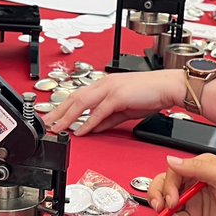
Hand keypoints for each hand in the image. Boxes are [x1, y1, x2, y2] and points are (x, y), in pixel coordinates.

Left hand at [45, 69, 183, 135]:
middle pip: (74, 98)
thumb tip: (93, 128)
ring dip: (67, 117)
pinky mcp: (118, 96)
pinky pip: (98, 112)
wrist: (168, 87)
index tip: (53, 118)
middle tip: (46, 123)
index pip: (78, 96)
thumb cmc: (151, 94)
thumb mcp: (124, 109)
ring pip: (82, 103)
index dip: (63, 107)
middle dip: (58, 111)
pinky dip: (88, 122)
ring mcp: (110, 89)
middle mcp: (104, 84)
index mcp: (105, 85)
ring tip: (57, 128)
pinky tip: (80, 131)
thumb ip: (107, 119)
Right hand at [149, 153, 215, 215]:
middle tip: (165, 210)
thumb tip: (172, 160)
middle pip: (163, 187)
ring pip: (166, 207)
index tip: (172, 199)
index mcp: (200, 168)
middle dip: (159, 199)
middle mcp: (193, 184)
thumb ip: (197, 167)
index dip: (168, 186)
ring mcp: (193, 203)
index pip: (172, 172)